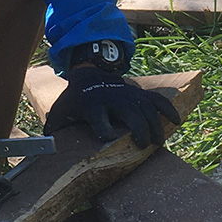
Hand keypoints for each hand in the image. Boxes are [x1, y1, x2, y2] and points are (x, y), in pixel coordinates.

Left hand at [44, 65, 180, 148]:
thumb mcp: (61, 111)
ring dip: (154, 125)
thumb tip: (44, 147)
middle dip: (137, 128)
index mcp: (91, 105)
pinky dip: (167, 109)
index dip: (103, 127)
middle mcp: (112, 98)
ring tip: (157, 142)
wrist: (89, 74)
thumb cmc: (75, 100)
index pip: (98, 116)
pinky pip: (156, 99)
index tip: (108, 136)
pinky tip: (177, 121)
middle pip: (129, 112)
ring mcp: (127, 94)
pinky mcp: (138, 93)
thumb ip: (54, 128)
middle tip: (142, 145)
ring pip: (145, 108)